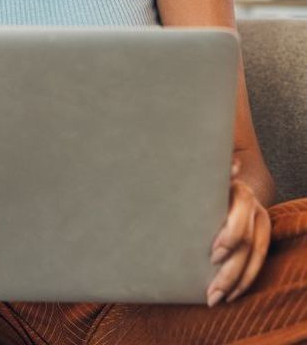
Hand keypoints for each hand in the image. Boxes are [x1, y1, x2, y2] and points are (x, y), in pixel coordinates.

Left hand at [206, 156, 270, 306]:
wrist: (224, 180)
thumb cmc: (204, 182)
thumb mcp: (205, 179)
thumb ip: (215, 176)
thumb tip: (232, 166)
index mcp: (238, 190)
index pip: (241, 215)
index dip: (230, 236)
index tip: (213, 254)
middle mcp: (253, 206)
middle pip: (247, 243)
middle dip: (230, 269)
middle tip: (211, 290)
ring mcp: (260, 221)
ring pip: (255, 257)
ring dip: (237, 282)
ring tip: (215, 298)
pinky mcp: (261, 236)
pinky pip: (258, 262)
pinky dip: (245, 281)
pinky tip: (231, 294)